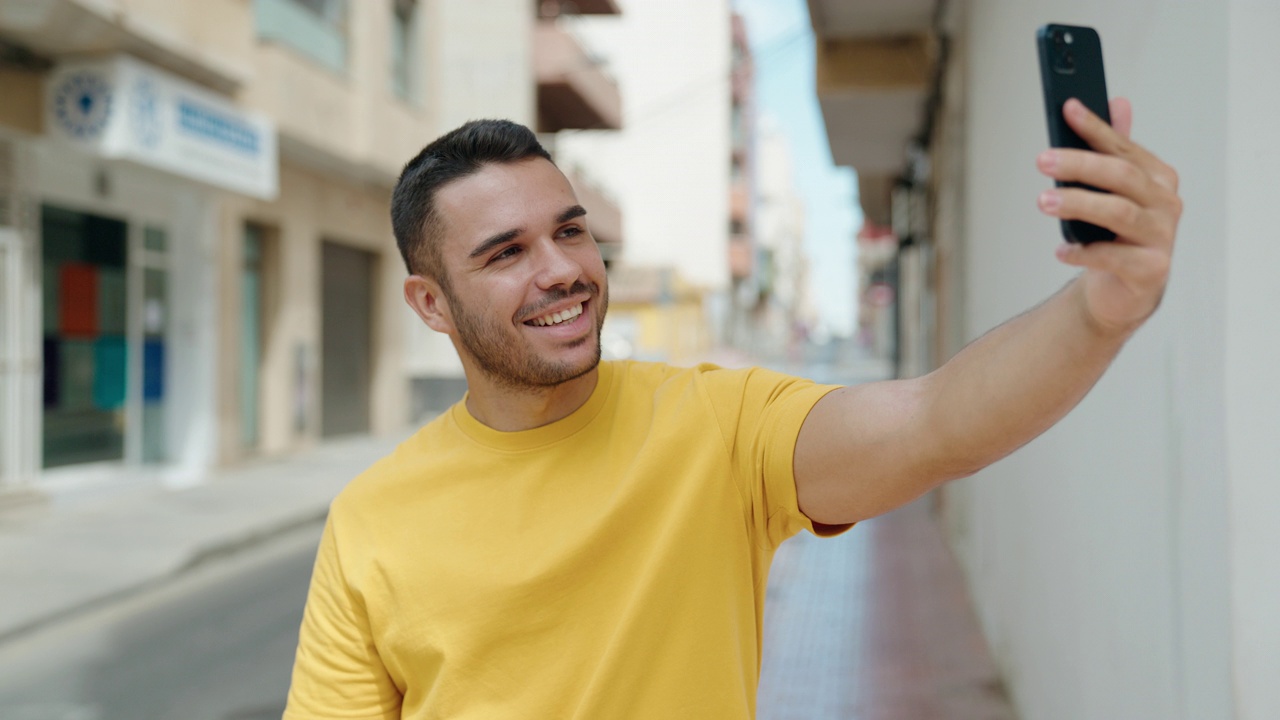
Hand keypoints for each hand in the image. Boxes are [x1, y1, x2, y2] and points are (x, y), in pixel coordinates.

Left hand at [1035, 98, 1181, 334]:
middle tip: (1042, 160)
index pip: (1123, 148)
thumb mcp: (1113, 192)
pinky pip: (1113, 257)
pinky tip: (1060, 250)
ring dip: (1078, 204)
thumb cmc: (1115, 236)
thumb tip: (1119, 101)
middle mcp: (1166, 204)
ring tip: (1043, 202)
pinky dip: (1083, 252)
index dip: (1096, 128)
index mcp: (1158, 179)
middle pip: (1122, 176)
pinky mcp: (1152, 270)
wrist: (1125, 291)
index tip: (1068, 109)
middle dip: (1080, 164)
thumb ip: (1116, 150)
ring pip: (1119, 213)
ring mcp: (1162, 237)